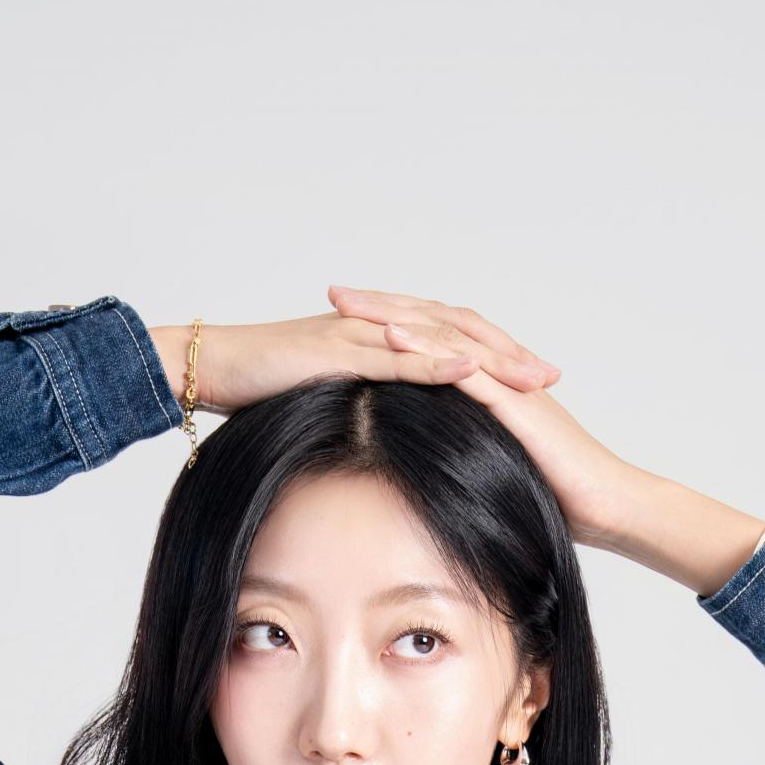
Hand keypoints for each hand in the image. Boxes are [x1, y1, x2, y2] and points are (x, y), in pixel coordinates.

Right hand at [148, 292, 559, 420]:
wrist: (211, 367)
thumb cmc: (257, 390)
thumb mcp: (322, 403)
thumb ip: (358, 409)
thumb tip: (382, 438)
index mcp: (378, 337)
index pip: (448, 342)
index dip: (493, 361)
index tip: (533, 385)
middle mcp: (378, 326)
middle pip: (458, 333)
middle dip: (509, 355)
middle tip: (553, 378)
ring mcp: (361, 332)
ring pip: (439, 339)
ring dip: (490, 357)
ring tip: (531, 377)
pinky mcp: (340, 348)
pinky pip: (398, 354)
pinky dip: (438, 362)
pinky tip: (473, 373)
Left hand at [323, 287, 764, 593]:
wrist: (606, 503)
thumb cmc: (555, 494)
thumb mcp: (495, 468)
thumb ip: (467, 453)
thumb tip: (430, 463)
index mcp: (491, 383)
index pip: (434, 342)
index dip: (391, 327)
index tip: (345, 321)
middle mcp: (497, 371)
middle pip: (433, 324)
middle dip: (382, 307)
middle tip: (335, 294)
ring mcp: (508, 382)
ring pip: (445, 335)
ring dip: (396, 316)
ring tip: (350, 306)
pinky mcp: (516, 403)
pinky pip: (467, 368)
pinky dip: (429, 349)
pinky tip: (393, 340)